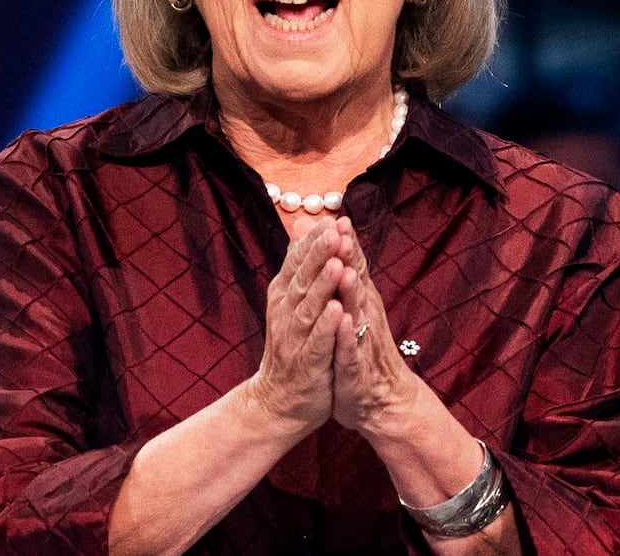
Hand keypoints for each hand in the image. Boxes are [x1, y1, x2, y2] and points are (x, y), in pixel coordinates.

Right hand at [246, 218, 345, 434]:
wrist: (281, 400)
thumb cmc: (293, 348)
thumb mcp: (292, 302)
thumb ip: (298, 265)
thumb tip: (302, 226)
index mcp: (283, 296)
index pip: (297, 263)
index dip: (313, 243)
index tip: (331, 220)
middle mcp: (285, 313)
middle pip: (302, 279)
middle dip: (319, 256)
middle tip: (334, 232)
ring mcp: (294, 338)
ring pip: (309, 308)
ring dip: (323, 287)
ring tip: (338, 265)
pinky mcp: (307, 363)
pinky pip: (317, 342)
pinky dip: (326, 327)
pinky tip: (338, 312)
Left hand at [329, 217, 420, 434]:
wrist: (380, 402)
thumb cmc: (362, 352)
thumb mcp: (351, 312)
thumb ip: (346, 277)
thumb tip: (338, 244)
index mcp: (360, 304)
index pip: (355, 269)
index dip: (347, 244)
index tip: (339, 216)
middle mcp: (364, 318)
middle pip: (358, 283)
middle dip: (350, 258)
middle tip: (343, 230)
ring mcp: (362, 342)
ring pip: (356, 312)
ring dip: (351, 291)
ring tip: (345, 269)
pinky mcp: (355, 367)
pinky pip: (350, 349)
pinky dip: (347, 335)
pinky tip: (343, 321)